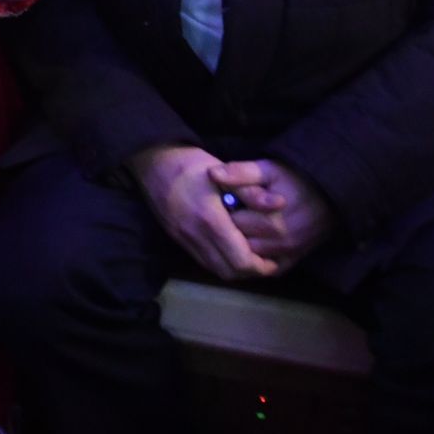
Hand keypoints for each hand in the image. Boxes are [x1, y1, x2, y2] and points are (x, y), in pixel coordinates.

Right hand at [129, 144, 278, 280]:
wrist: (153, 162)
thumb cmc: (191, 164)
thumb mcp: (224, 173)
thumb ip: (252, 192)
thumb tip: (280, 204)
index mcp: (211, 220)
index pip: (240, 260)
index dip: (260, 266)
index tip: (274, 261)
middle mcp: (196, 236)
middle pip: (228, 271)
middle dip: (250, 272)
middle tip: (265, 262)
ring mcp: (183, 239)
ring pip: (214, 269)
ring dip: (234, 269)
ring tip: (250, 258)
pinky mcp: (176, 238)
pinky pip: (202, 260)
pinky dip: (219, 262)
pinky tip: (228, 249)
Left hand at [211, 159, 335, 268]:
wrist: (331, 194)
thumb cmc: (296, 178)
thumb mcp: (268, 168)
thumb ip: (240, 172)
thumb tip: (212, 173)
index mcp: (269, 220)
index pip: (229, 223)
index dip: (219, 212)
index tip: (217, 202)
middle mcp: (278, 242)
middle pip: (237, 242)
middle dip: (226, 230)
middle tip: (221, 216)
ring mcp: (286, 255)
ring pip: (248, 258)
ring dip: (238, 245)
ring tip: (233, 228)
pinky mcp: (291, 262)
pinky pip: (265, 269)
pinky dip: (253, 261)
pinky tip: (246, 245)